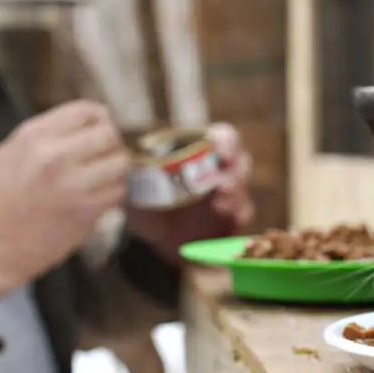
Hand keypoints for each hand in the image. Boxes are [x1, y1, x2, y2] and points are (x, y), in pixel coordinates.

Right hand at [0, 100, 127, 298]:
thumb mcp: (9, 151)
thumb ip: (47, 132)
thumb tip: (87, 121)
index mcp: (35, 137)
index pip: (86, 111)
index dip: (98, 116)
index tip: (98, 126)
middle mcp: (57, 158)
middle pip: (109, 134)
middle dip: (110, 141)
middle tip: (103, 151)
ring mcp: (75, 186)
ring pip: (120, 163)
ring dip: (115, 167)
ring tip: (102, 173)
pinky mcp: (87, 212)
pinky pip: (117, 191)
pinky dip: (112, 191)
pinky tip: (97, 194)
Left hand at [127, 122, 254, 264]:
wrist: (148, 235)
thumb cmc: (145, 198)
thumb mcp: (137, 181)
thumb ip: (138, 171)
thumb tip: (130, 163)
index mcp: (200, 151)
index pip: (224, 137)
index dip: (228, 142)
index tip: (222, 153)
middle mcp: (219, 170)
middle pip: (241, 163)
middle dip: (235, 173)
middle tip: (222, 187)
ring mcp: (226, 196)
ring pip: (243, 190)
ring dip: (237, 196)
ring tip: (221, 206)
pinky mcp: (229, 220)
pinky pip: (241, 216)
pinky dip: (238, 217)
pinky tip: (230, 221)